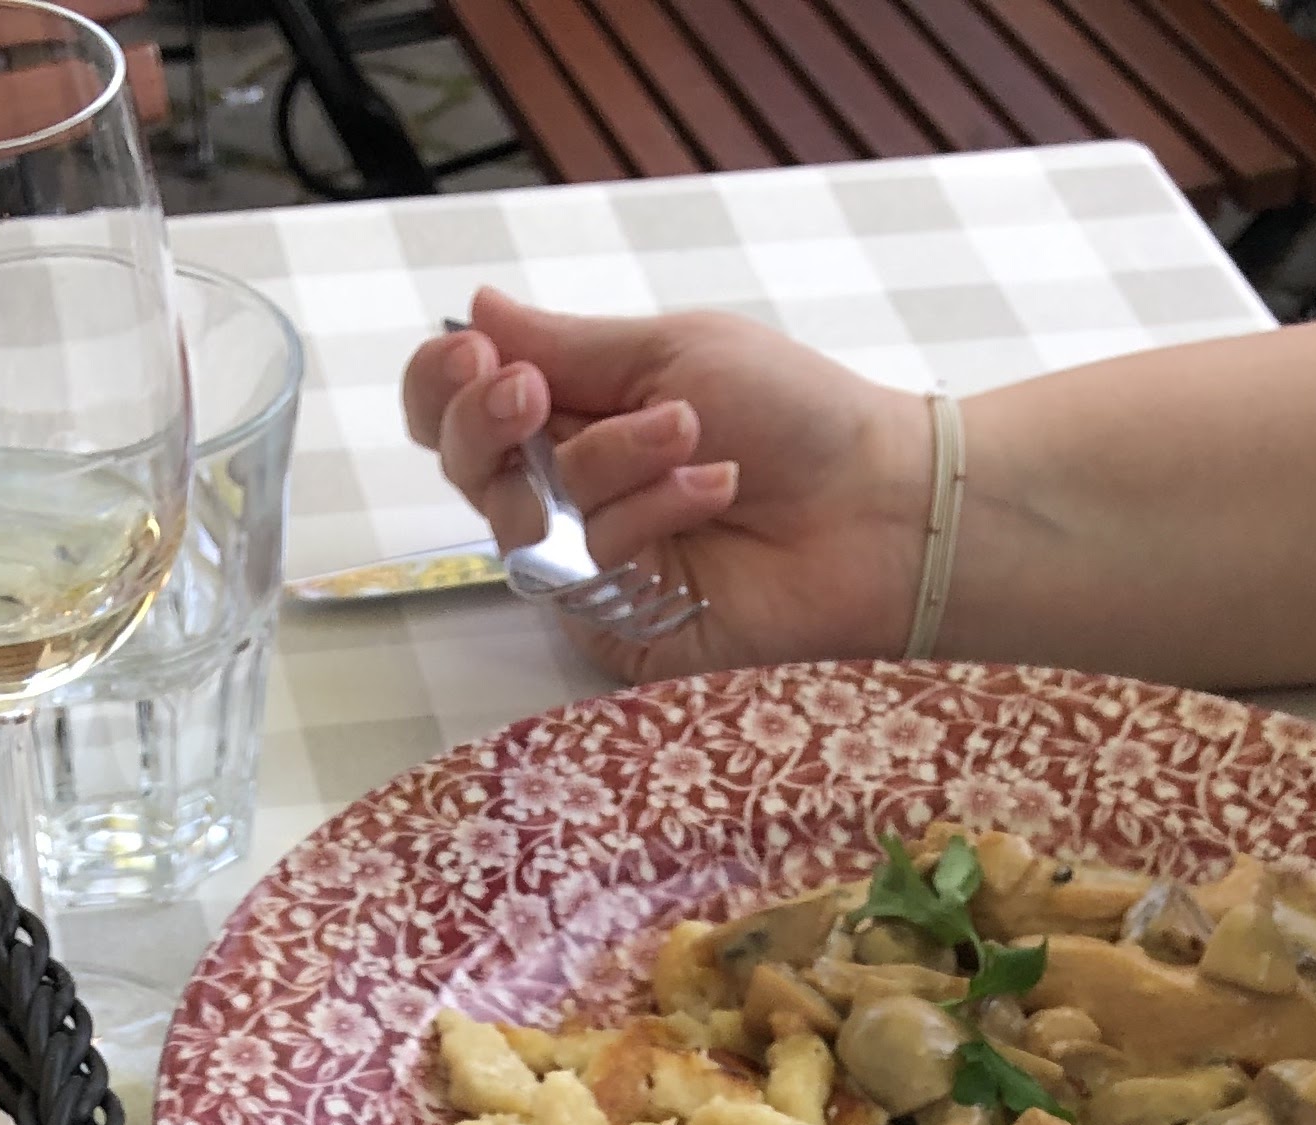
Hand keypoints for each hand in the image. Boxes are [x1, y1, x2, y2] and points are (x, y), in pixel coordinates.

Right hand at [398, 292, 929, 676]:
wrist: (874, 506)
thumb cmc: (792, 417)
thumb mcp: (674, 351)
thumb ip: (567, 344)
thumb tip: (473, 310)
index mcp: (572, 412)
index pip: (460, 408)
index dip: (441, 385)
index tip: (475, 357)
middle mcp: (565, 489)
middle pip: (463, 467)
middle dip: (484, 424)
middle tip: (530, 394)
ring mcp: (587, 562)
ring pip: (522, 514)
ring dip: (606, 459)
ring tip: (690, 434)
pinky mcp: (616, 623)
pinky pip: (584, 565)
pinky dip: (646, 511)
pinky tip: (713, 489)